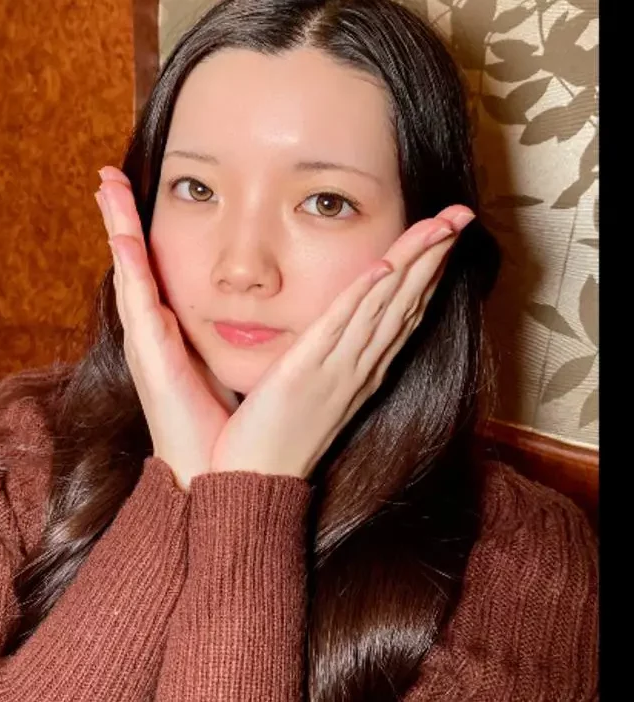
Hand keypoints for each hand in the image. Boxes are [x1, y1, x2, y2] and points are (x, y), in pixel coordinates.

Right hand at [95, 166, 237, 489]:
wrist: (214, 470)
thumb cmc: (223, 422)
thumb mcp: (229, 367)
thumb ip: (233, 336)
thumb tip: (259, 313)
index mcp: (171, 333)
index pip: (154, 271)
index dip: (142, 233)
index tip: (134, 193)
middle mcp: (152, 331)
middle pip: (133, 262)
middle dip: (120, 218)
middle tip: (107, 175)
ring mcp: (146, 340)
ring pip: (128, 268)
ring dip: (115, 223)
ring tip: (105, 182)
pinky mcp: (150, 352)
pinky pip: (136, 296)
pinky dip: (127, 259)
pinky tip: (120, 228)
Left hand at [209, 206, 474, 479]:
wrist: (257, 480)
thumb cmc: (280, 434)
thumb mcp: (315, 388)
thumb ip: (330, 354)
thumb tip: (341, 328)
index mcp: (361, 368)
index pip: (403, 311)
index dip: (428, 272)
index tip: (445, 236)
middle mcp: (359, 366)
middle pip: (405, 302)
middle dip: (434, 256)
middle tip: (460, 215)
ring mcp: (337, 371)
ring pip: (383, 308)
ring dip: (412, 264)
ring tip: (438, 227)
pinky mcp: (305, 374)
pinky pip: (340, 330)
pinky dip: (363, 299)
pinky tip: (382, 268)